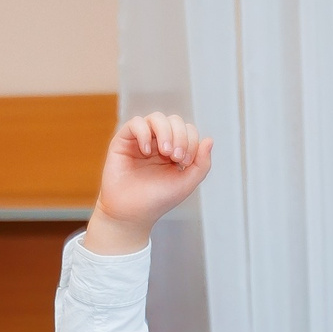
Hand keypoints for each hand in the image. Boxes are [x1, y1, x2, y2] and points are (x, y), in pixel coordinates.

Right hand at [86, 113, 212, 254]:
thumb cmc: (157, 200)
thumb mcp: (186, 183)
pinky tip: (146, 151)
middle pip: (175, 121)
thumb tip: (209, 140)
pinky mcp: (123, 140)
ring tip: (165, 151)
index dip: (191, 141)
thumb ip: (201, 164)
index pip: (188, 130)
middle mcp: (158, 141)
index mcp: (175, 150)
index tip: (185, 163)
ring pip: (157, 118)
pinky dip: (144, 133)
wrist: (130, 213)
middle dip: (180, 136)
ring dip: (166, 132)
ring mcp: (141, 139)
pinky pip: (136, 123)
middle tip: (176, 157)